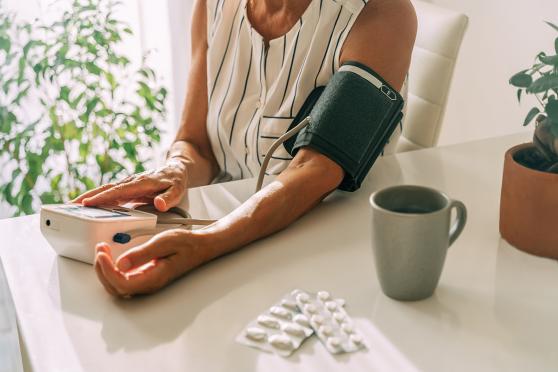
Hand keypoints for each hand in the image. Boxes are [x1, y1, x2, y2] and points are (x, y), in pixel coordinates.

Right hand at [73, 158, 188, 211]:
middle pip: (106, 189)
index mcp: (142, 182)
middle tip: (70, 206)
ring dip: (88, 198)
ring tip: (70, 207)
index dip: (103, 197)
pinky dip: (96, 199)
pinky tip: (86, 206)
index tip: (88, 203)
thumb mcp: (178, 190)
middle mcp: (131, 182)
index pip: (119, 191)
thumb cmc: (176, 181)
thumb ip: (169, 198)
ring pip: (105, 190)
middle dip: (87, 197)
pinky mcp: (126, 188)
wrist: (176, 170)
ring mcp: (127, 185)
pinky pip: (109, 194)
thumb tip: (159, 204)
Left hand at [94, 229, 207, 296]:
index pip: (123, 284)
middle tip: (100, 250)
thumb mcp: (164, 242)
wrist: (200, 246)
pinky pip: (123, 279)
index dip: (108, 271)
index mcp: (154, 278)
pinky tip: (110, 256)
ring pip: (117, 285)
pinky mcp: (144, 276)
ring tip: (102, 251)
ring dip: (105, 270)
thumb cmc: (187, 244)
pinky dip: (112, 268)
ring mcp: (146, 282)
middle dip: (102, 270)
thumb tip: (121, 263)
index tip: (103, 254)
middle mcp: (148, 284)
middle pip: (116, 288)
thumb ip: (143, 253)